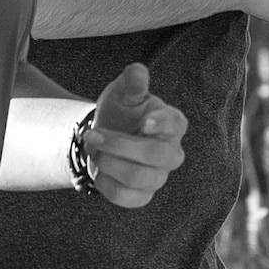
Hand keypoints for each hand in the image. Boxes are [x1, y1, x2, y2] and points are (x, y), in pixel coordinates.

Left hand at [86, 63, 186, 207]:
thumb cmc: (120, 112)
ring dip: (109, 162)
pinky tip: (99, 170)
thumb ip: (131, 83)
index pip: (174, 124)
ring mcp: (159, 176)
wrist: (104, 138)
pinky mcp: (143, 195)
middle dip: (120, 145)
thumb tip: (137, 70)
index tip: (144, 121)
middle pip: (156, 155)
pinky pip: (127, 197)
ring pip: (140, 178)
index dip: (161, 124)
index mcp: (172, 122)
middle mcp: (171, 152)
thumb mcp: (122, 94)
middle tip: (93, 135)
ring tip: (94, 149)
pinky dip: (106, 184)